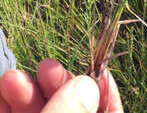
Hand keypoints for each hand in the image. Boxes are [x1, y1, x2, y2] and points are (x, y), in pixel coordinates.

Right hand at [0, 58, 122, 112]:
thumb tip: (87, 84)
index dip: (106, 92)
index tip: (98, 68)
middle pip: (69, 108)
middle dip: (56, 85)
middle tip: (46, 67)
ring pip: (40, 111)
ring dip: (26, 91)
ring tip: (11, 78)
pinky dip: (8, 102)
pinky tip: (3, 87)